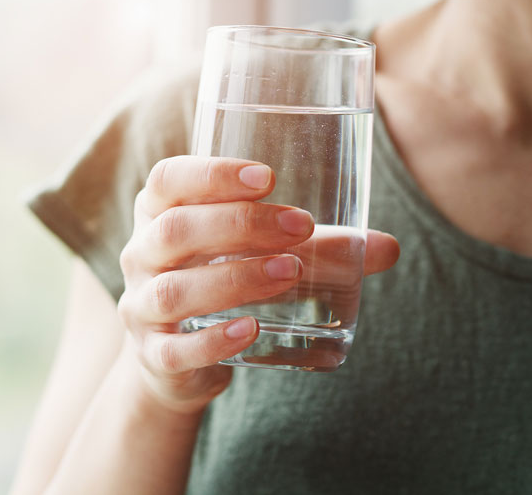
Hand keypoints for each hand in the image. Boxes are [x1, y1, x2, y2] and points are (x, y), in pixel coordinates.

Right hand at [116, 156, 399, 413]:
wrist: (180, 358)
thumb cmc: (226, 279)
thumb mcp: (264, 254)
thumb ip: (323, 248)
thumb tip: (389, 248)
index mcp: (161, 213)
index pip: (169, 179)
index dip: (211, 173)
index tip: (268, 177)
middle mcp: (142, 255)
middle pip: (175, 230)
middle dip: (240, 224)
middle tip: (300, 226)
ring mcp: (142, 307)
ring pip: (175, 290)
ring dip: (235, 278)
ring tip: (289, 272)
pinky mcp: (155, 356)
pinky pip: (175, 349)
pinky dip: (213, 340)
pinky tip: (252, 330)